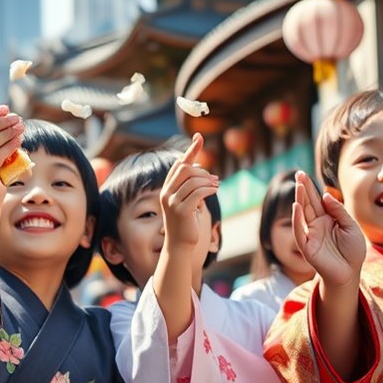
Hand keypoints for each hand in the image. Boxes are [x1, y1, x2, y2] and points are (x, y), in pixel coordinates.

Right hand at [160, 133, 218, 247]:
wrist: (179, 246)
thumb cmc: (185, 223)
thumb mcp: (187, 201)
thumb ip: (191, 185)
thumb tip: (200, 168)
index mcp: (167, 189)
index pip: (179, 164)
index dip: (190, 150)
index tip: (199, 136)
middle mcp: (166, 193)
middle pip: (186, 169)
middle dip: (203, 171)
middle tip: (214, 179)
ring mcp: (173, 202)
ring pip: (194, 180)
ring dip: (208, 181)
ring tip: (216, 186)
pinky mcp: (182, 210)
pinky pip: (199, 192)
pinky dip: (209, 189)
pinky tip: (214, 191)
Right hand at [292, 171, 365, 289]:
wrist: (351, 273)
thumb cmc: (353, 251)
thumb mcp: (351, 226)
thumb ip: (339, 211)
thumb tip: (325, 196)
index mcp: (328, 218)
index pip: (318, 200)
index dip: (312, 187)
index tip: (305, 174)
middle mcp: (317, 224)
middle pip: (308, 203)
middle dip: (303, 188)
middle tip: (298, 173)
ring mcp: (311, 234)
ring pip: (303, 213)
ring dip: (300, 199)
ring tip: (299, 185)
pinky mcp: (307, 246)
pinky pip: (300, 231)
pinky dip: (297, 219)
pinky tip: (296, 206)